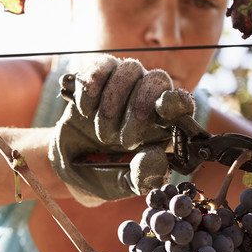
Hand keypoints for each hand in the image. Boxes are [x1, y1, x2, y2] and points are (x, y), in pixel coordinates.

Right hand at [48, 55, 196, 205]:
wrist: (70, 167)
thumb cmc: (106, 175)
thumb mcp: (125, 185)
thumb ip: (144, 176)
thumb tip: (156, 155)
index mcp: (163, 126)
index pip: (182, 102)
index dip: (177, 101)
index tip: (164, 108)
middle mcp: (147, 100)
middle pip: (157, 79)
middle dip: (140, 106)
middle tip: (125, 140)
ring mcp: (123, 87)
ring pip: (130, 69)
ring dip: (113, 101)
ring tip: (102, 134)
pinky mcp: (97, 79)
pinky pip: (102, 66)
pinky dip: (92, 86)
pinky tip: (85, 109)